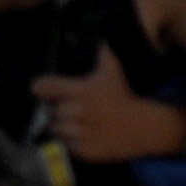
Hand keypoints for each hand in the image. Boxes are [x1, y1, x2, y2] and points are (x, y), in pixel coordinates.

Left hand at [33, 54, 173, 158]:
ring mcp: (81, 133)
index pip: (44, 87)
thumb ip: (102, 52)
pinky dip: (70, 141)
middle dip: (56, 109)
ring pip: (55, 129)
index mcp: (81, 91)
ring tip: (75, 121)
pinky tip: (83, 134)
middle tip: (69, 108)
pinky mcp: (85, 150)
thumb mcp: (113, 71)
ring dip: (61, 126)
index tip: (41, 89)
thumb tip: (100, 34)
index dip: (41, 87)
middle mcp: (78, 112)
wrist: (144, 126)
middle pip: (49, 111)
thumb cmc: (123, 96)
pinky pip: (65, 145)